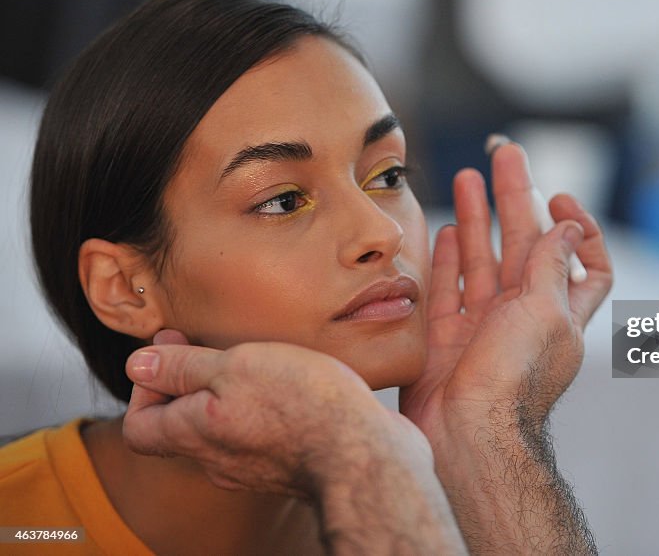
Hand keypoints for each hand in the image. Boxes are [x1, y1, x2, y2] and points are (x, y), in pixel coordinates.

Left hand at [123, 330, 465, 552]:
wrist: (365, 454)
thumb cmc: (303, 404)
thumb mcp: (236, 365)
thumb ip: (184, 366)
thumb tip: (136, 364)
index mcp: (194, 433)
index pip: (138, 426)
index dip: (144, 388)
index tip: (173, 352)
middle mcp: (217, 461)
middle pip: (180, 427)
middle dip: (188, 383)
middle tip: (211, 346)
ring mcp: (253, 470)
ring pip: (222, 431)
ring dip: (227, 396)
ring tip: (257, 362)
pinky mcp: (288, 468)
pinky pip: (258, 439)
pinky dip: (261, 412)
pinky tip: (291, 388)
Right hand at [400, 141, 612, 451]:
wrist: (466, 436)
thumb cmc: (514, 379)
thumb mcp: (547, 311)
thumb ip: (552, 266)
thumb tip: (568, 227)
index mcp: (560, 313)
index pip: (587, 265)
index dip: (581, 229)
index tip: (560, 198)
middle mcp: (525, 318)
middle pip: (525, 248)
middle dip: (516, 199)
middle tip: (504, 154)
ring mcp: (485, 329)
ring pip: (484, 261)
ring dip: (479, 218)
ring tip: (469, 175)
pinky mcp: (447, 340)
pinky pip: (450, 290)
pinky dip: (449, 259)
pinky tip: (447, 228)